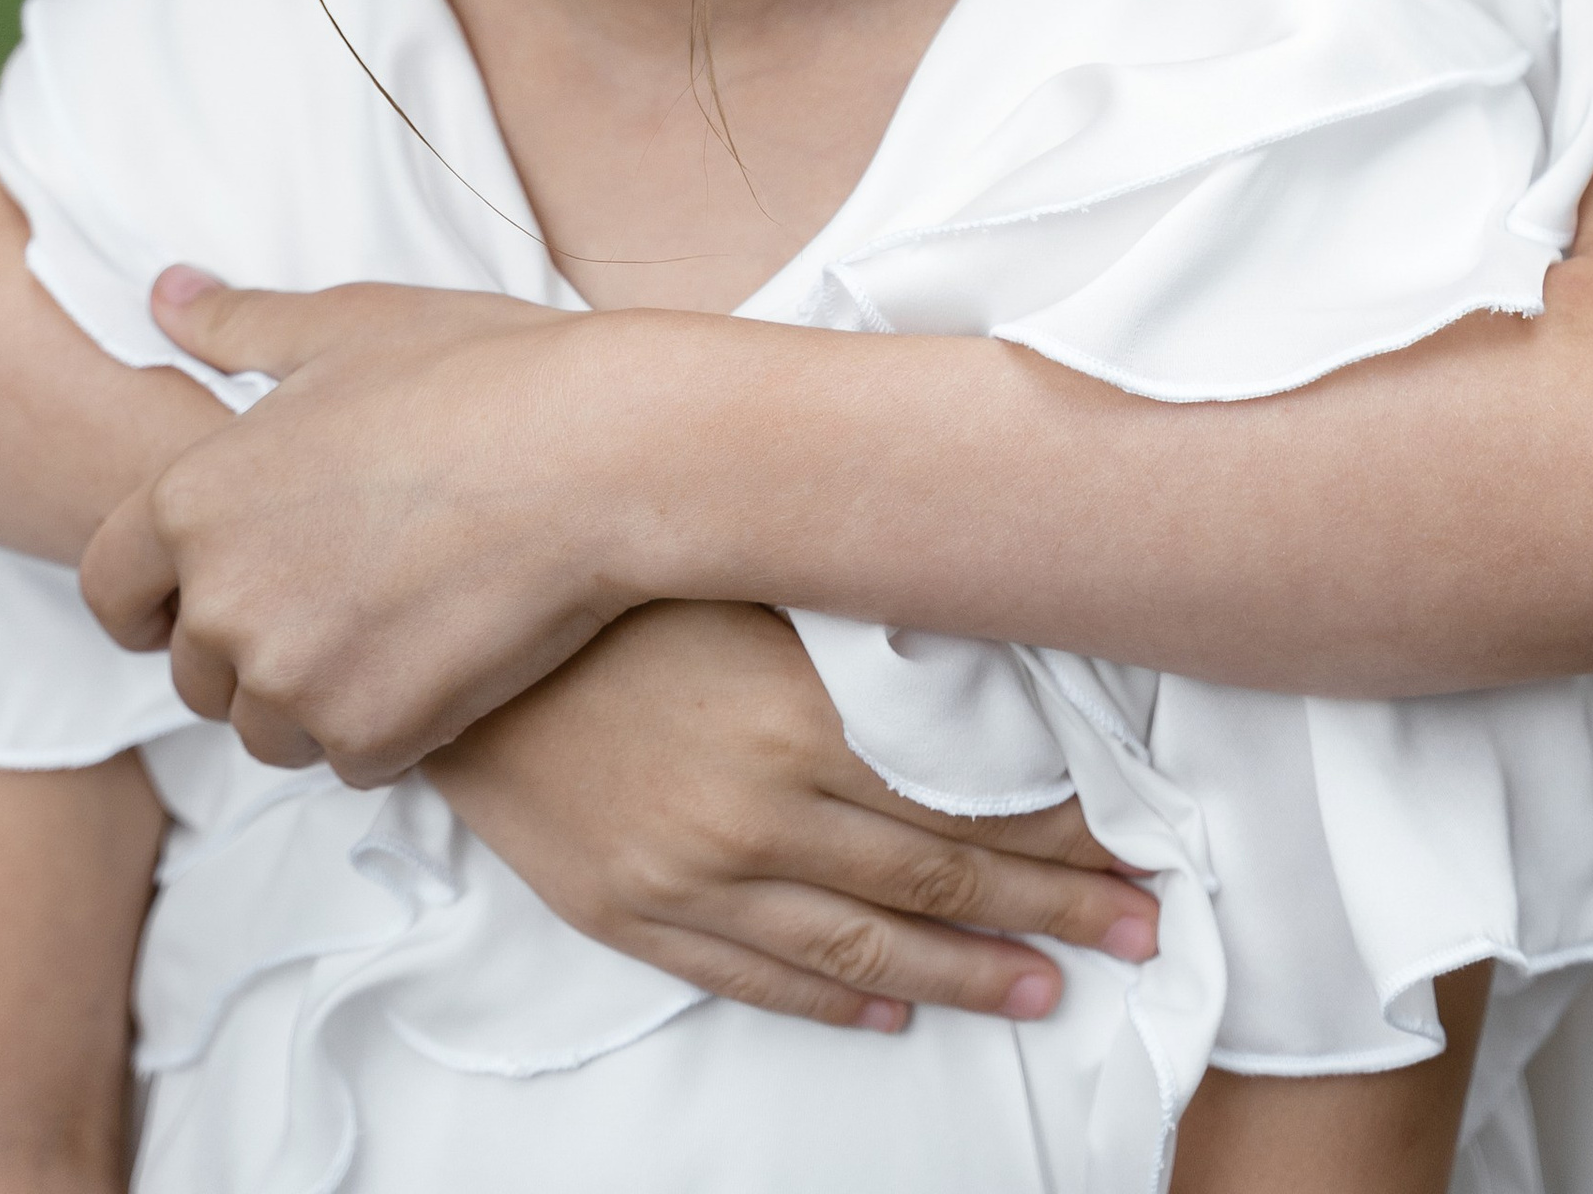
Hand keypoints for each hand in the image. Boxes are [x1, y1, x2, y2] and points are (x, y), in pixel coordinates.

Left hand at [81, 270, 654, 778]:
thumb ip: (239, 325)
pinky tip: (443, 651)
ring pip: (269, 725)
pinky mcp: (368, 735)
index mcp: (192, 499)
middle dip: (253, 643)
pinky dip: (388, 723)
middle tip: (341, 588)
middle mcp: (222, 600)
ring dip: (315, 693)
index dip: (151, 598)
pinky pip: (350, 757)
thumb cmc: (478, 372)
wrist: (597, 452)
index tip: (197, 598)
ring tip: (394, 620)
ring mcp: (292, 678)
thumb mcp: (349, 325)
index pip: (110, 591)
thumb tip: (165, 294)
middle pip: (197, 670)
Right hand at [430, 601, 1158, 1031]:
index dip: (1065, 834)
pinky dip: (840, 1005)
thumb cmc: (613, 579)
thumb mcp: (752, 580)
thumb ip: (863, 627)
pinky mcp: (633, 913)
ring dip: (972, 977)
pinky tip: (897, 1013)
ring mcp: (693, 878)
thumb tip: (986, 642)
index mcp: (799, 723)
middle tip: (1139, 931)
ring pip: (867, 953)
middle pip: (940, 884)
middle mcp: (757, 816)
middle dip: (1054, 912)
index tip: (1140, 849)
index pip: (969, 804)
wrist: (452, 636)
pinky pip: (761, 979)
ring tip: (1049, 989)